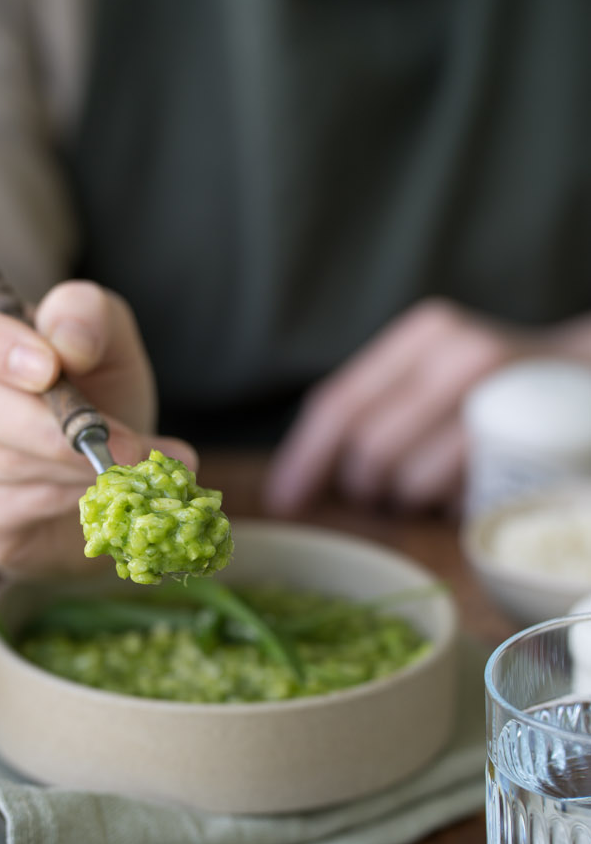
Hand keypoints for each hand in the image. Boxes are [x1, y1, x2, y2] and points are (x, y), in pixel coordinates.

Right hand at [0, 278, 195, 571]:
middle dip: (44, 424)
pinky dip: (66, 498)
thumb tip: (69, 340)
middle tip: (117, 439)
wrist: (96, 468)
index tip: (50, 367)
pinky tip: (97, 491)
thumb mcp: (104, 340)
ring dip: (70, 465)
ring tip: (126, 464)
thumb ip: (89, 316)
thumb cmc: (89, 388)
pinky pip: (8, 508)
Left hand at [263, 299, 535, 514]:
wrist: (589, 381)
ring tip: (436, 484)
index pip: (341, 404)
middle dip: (366, 488)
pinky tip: (465, 490)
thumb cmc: (499, 389)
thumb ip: (376, 408)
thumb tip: (299, 474)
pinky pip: (457, 502)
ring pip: (409, 483)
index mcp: (426, 335)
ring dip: (411, 501)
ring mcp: (498, 399)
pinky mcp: (525, 446)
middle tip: (388, 492)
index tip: (283, 502)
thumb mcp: (435, 375)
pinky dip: (451, 508)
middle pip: (368, 452)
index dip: (304, 460)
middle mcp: (461, 356)